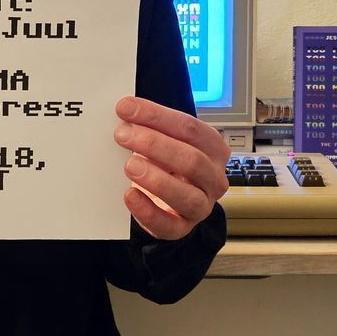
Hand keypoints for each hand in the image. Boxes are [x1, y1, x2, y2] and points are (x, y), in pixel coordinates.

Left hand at [113, 96, 229, 239]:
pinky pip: (168, 225)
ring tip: (129, 165)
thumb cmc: (165, 163)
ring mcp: (202, 205)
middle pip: (192, 159)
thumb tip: (124, 110)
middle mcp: (213, 178)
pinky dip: (147, 210)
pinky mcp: (182, 228)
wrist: (164, 197)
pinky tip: (130, 195)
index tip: (126, 108)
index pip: (190, 128)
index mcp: (213, 148)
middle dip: (154, 144)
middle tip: (123, 134)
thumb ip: (149, 126)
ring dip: (156, 179)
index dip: (157, 116)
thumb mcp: (163, 140)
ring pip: (187, 196)